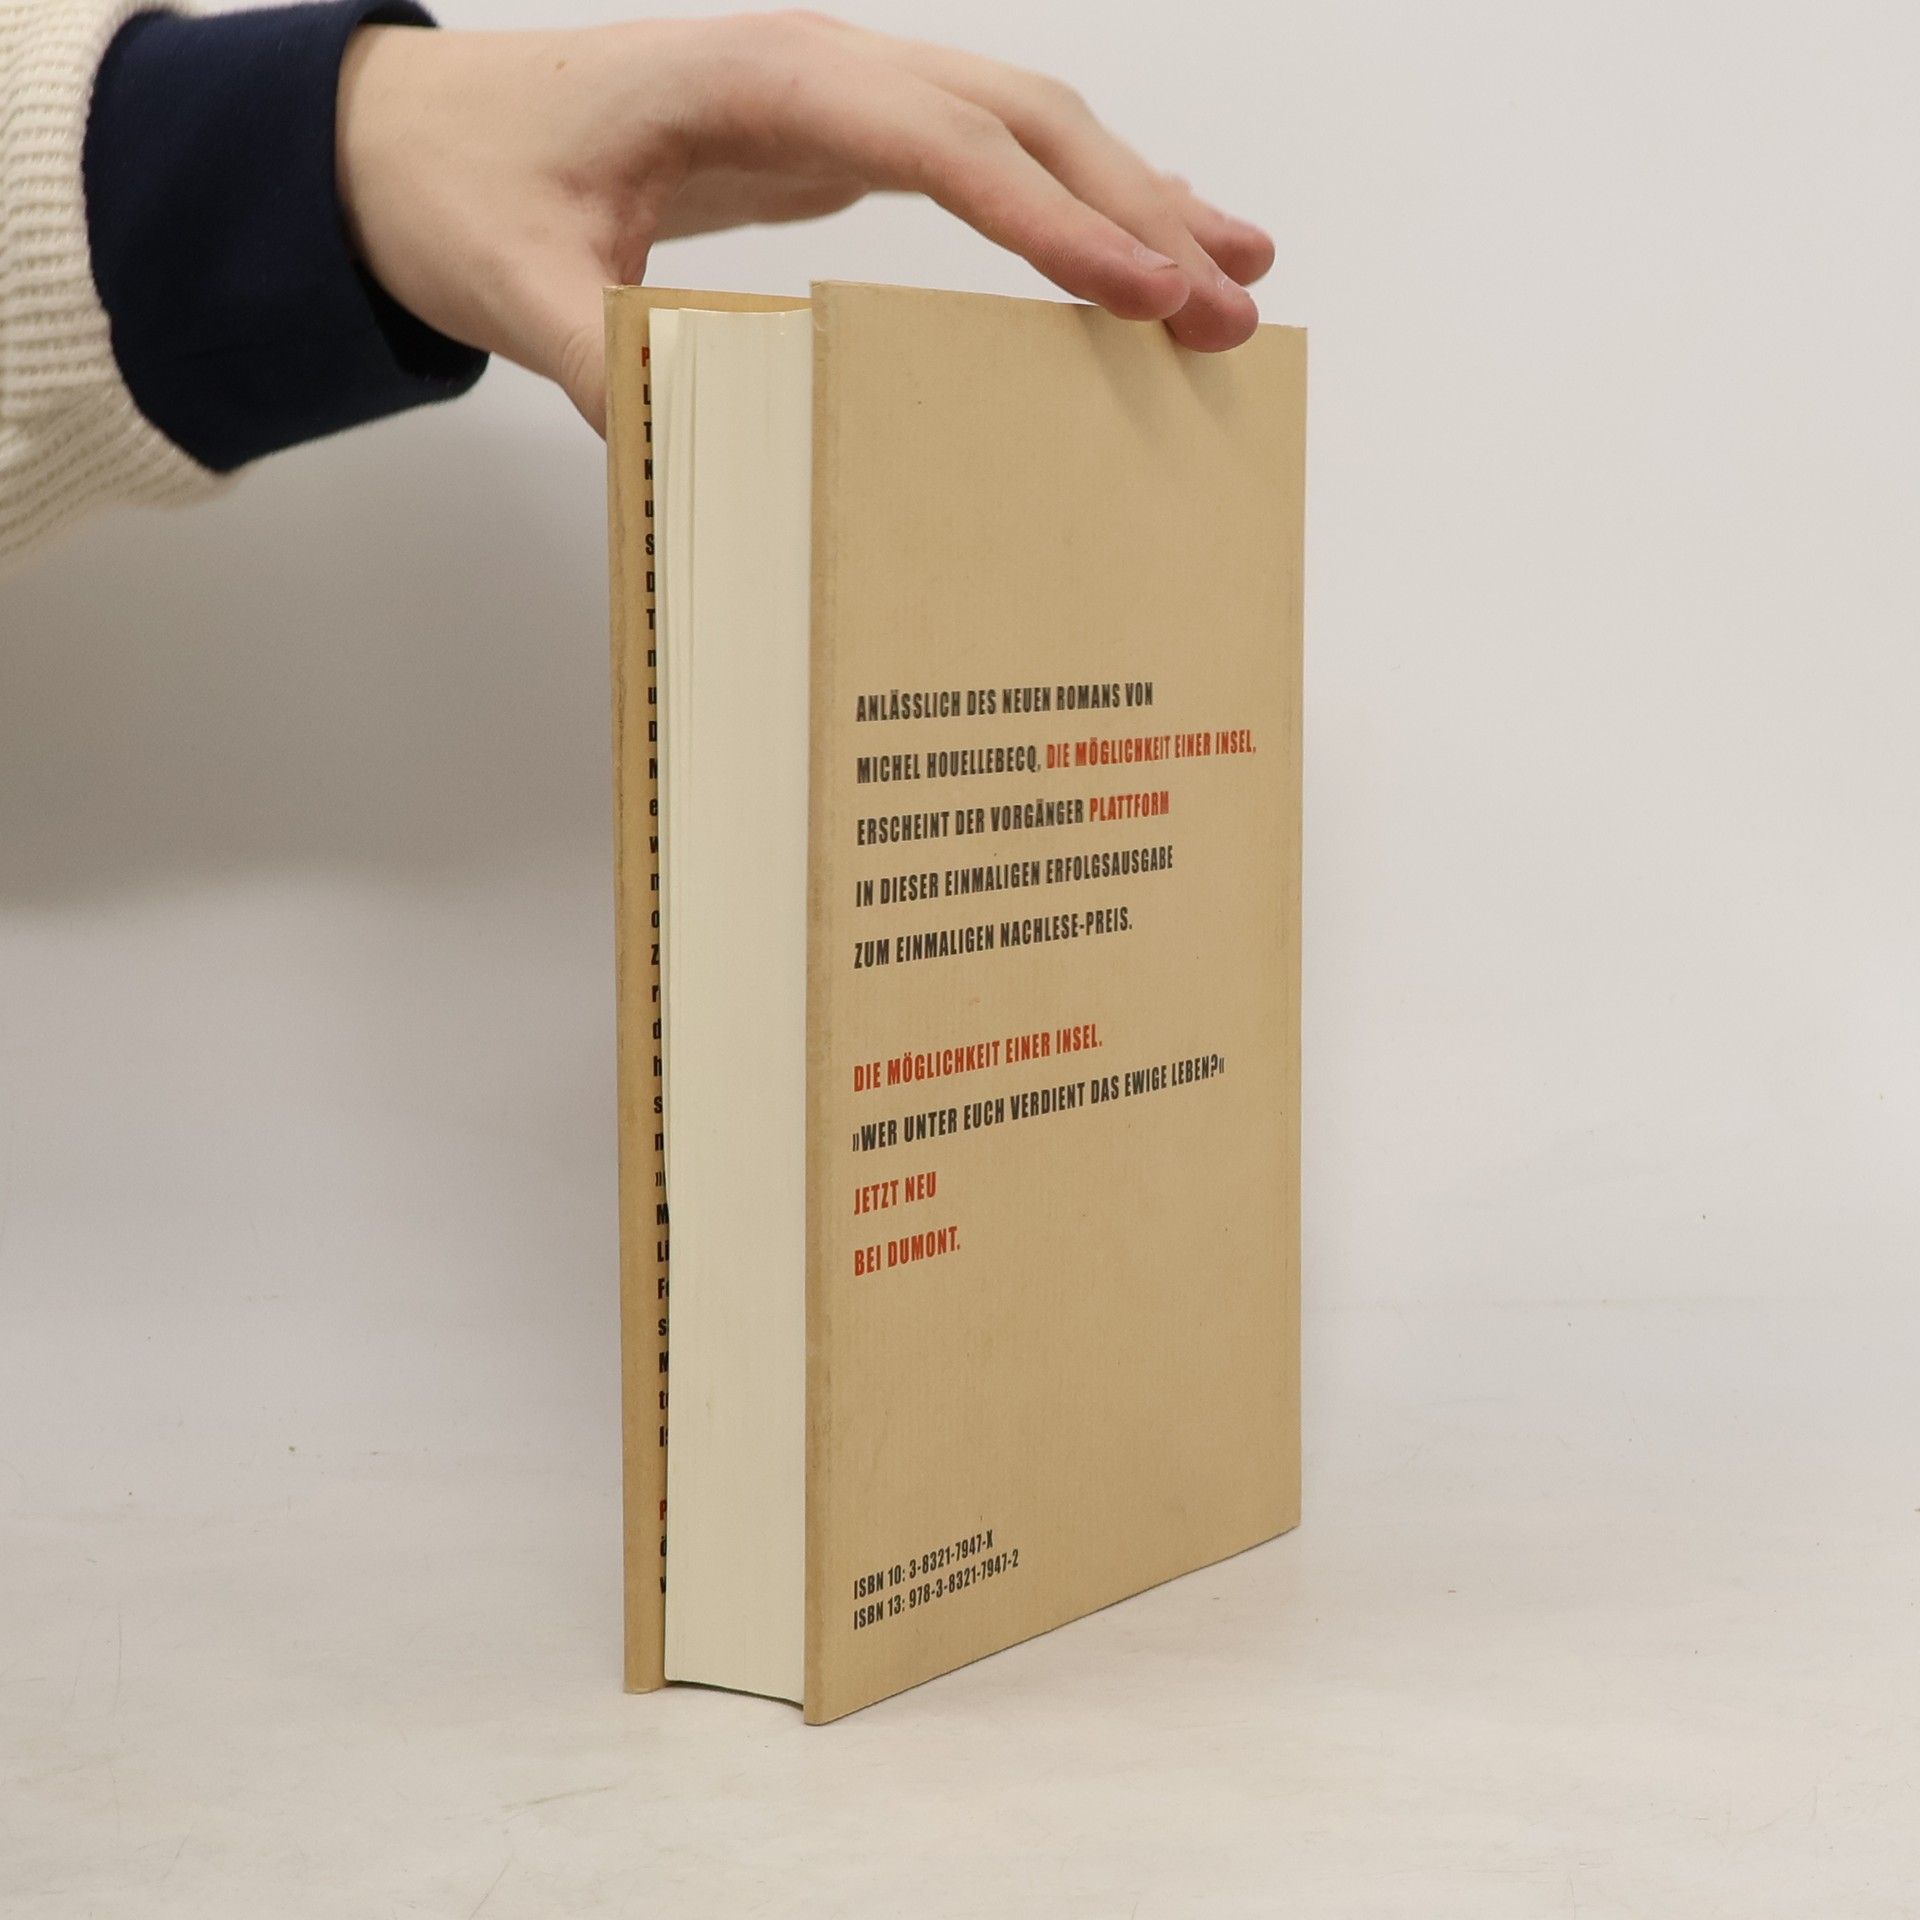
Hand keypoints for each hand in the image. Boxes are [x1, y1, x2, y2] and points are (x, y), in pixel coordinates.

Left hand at [335, 11, 1275, 429]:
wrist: (414, 132)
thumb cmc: (461, 183)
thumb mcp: (513, 283)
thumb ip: (600, 357)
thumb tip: (693, 449)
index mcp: (756, 80)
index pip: (945, 144)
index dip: (1053, 217)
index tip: (1145, 286)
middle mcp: (821, 67)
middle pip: (1022, 121)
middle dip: (1138, 211)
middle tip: (1231, 309)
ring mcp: (840, 93)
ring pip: (1025, 128)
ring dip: (1136, 196)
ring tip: (1239, 271)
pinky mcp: (841, 136)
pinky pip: (986, 158)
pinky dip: (1072, 199)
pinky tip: (1139, 243)